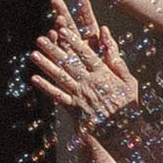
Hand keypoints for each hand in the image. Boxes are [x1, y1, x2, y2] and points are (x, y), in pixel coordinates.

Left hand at [28, 0, 137, 128]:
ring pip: (60, 77)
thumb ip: (118, 61)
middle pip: (69, 63)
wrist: (123, 133)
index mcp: (103, 74)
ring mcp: (80, 96)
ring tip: (33, 54)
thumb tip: (109, 39)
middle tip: (40, 39)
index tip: (62, 29)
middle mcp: (89, 83)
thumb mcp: (129, 82)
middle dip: (53, 49)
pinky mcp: (74, 109)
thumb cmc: (127, 106)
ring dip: (45, 65)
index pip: (86, 54)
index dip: (73, 41)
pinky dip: (46, 87)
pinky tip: (35, 78)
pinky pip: (58, 96)